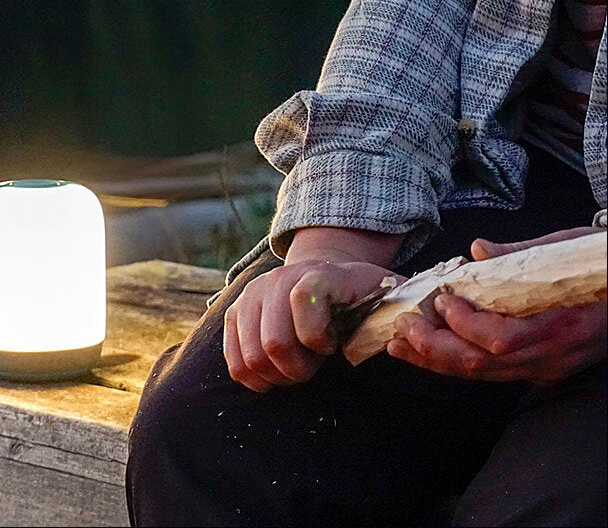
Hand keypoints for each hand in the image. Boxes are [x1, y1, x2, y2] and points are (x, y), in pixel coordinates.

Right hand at [224, 259, 402, 391]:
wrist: (323, 272)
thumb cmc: (362, 294)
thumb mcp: (390, 293)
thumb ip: (406, 308)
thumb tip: (416, 327)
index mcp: (320, 274)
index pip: (304, 298)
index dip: (317, 335)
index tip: (332, 347)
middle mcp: (278, 280)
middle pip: (273, 340)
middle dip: (297, 370)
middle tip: (313, 370)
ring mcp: (251, 295)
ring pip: (251, 356)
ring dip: (276, 376)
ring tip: (296, 370)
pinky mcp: (234, 314)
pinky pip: (234, 361)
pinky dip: (254, 377)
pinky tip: (275, 373)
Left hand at [387, 227, 606, 384]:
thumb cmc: (599, 268)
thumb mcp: (565, 250)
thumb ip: (519, 254)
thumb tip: (478, 250)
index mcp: (561, 324)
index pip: (502, 339)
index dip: (464, 323)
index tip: (441, 299)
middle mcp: (552, 355)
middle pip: (481, 364)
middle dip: (433, 346)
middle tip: (403, 326)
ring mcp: (546, 367)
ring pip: (480, 375)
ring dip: (433, 361)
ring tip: (400, 346)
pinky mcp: (539, 371)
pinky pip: (489, 375)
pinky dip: (453, 364)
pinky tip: (427, 353)